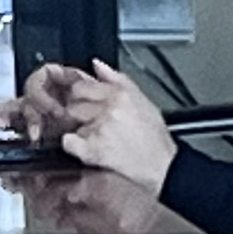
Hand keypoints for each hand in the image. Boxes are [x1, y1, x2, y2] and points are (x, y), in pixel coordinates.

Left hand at [21, 62, 174, 190]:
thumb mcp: (143, 100)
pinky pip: (68, 142)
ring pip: (71, 123)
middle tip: (93, 124)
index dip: (81, 96)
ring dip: (80, 131)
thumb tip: (97, 65)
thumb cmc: (155, 138)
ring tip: (100, 139)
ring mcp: (100, 129)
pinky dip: (74, 146)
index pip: (81, 86)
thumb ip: (117, 79)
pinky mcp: (94, 150)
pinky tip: (88, 149)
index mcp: (120, 95)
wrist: (164, 168)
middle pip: (73, 104)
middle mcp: (109, 109)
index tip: (85, 103)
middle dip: (78, 114)